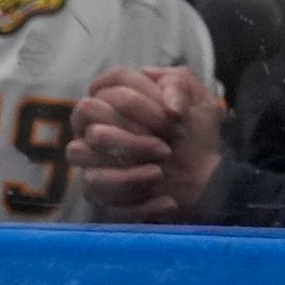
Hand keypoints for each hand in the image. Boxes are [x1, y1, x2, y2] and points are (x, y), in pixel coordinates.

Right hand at [69, 67, 222, 221]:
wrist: (205, 179)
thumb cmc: (196, 137)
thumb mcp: (199, 102)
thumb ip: (180, 84)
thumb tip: (168, 105)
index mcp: (116, 99)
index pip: (108, 84)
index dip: (139, 100)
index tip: (174, 117)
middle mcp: (94, 126)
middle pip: (86, 112)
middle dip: (129, 134)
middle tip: (165, 149)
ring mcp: (90, 160)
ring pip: (80, 153)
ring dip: (126, 167)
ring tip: (160, 174)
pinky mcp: (97, 193)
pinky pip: (97, 191)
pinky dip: (137, 200)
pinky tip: (166, 201)